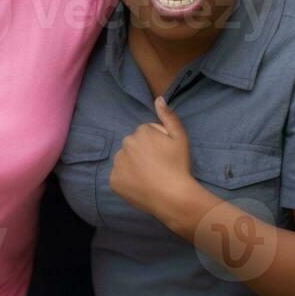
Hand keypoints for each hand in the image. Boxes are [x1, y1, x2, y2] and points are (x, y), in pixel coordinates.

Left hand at [110, 97, 200, 232]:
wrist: (173, 197)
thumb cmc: (178, 166)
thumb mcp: (180, 138)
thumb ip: (169, 116)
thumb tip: (158, 98)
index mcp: (140, 131)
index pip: (145, 133)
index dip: (157, 144)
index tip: (165, 155)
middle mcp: (125, 143)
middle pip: (133, 145)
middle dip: (143, 153)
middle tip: (158, 167)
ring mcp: (117, 163)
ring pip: (125, 160)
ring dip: (133, 165)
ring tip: (149, 177)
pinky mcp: (113, 180)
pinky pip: (119, 176)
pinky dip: (127, 180)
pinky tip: (140, 186)